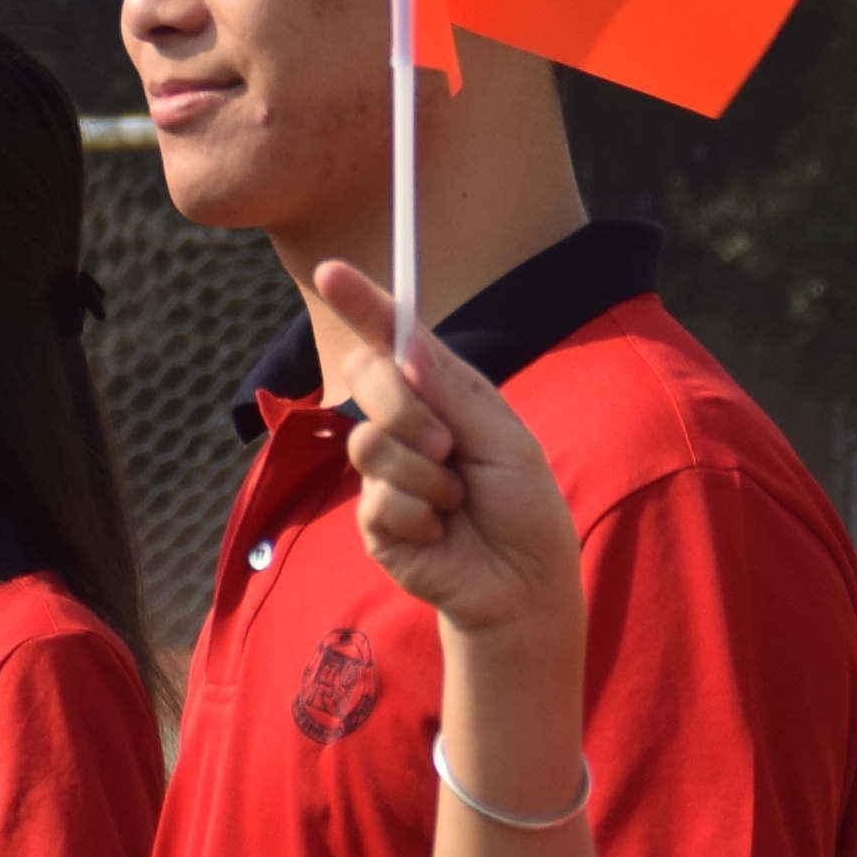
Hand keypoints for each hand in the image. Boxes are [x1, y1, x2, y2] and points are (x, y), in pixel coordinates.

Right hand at [306, 265, 582, 644]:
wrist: (523, 584)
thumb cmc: (524, 508)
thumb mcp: (504, 439)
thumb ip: (452, 393)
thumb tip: (404, 345)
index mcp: (442, 396)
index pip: (393, 341)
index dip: (362, 304)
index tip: (331, 272)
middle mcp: (408, 427)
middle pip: (367, 379)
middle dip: (402, 407)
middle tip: (446, 443)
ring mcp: (385, 473)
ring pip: (368, 444)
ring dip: (424, 476)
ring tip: (456, 502)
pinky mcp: (374, 522)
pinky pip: (378, 500)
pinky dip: (420, 517)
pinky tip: (440, 534)